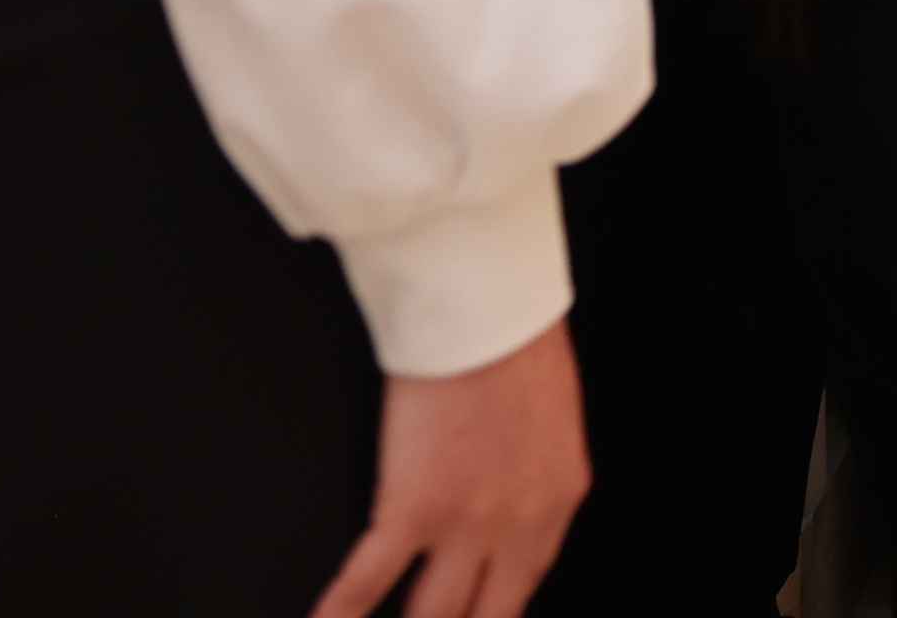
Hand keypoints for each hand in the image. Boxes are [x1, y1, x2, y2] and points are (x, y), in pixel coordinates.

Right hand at [308, 322, 586, 617]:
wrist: (488, 309)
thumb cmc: (517, 344)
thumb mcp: (550, 424)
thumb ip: (531, 478)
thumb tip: (503, 504)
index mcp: (557, 499)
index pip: (522, 589)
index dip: (489, 616)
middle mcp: (520, 524)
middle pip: (483, 617)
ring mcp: (466, 524)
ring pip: (431, 615)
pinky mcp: (412, 510)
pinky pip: (365, 584)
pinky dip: (339, 615)